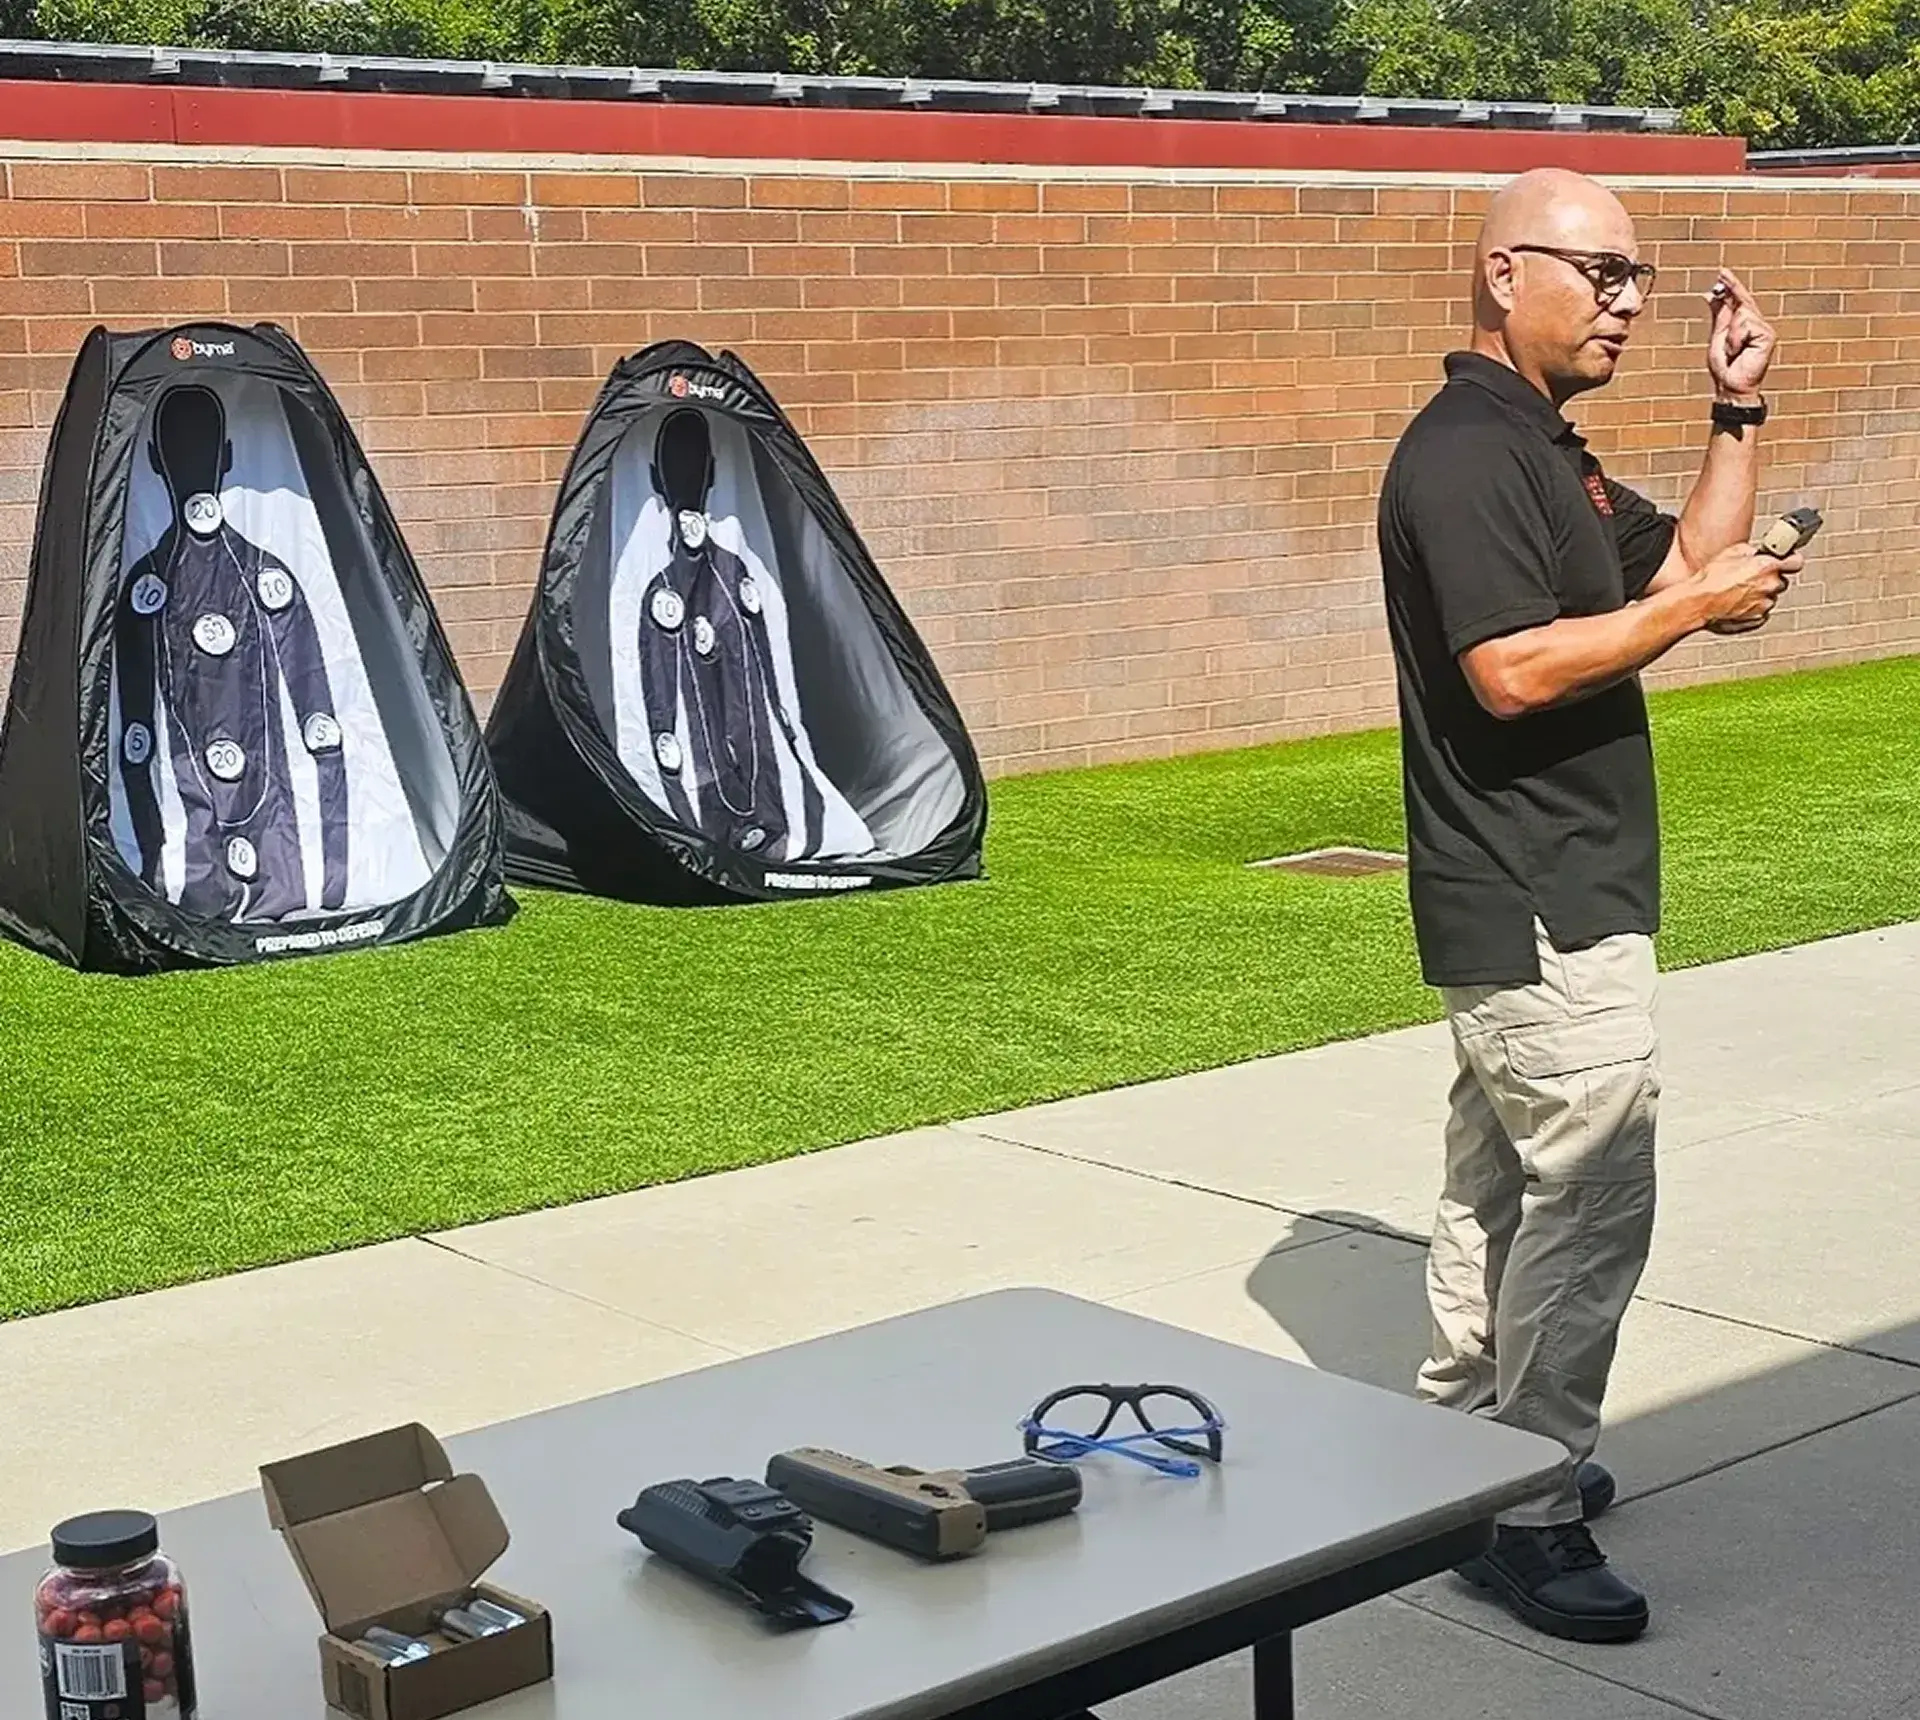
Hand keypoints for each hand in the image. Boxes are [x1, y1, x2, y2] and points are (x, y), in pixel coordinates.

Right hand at [1689, 539, 1800, 631]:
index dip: (1791, 561)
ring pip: (1769, 598)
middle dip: (1769, 580)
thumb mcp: (1730, 552)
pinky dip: (1751, 609)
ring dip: (1759, 595)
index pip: (1796, 562)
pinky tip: (1735, 604)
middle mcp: (1770, 586)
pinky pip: (1760, 613)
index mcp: (1767, 567)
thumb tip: (1756, 553)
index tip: (1787, 561)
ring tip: (1737, 593)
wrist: (1696, 604)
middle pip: (1780, 582)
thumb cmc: (1710, 579)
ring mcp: (1764, 605)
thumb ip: (1751, 551)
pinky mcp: (1757, 620)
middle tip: (1749, 579)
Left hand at [1706, 268, 1775, 401]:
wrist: (1731, 385)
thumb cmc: (1724, 366)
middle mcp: (1757, 324)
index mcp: (1745, 324)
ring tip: (1731, 350)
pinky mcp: (1768, 335)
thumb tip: (1711, 294)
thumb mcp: (1717, 336)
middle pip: (1743, 301)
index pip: (1739, 300)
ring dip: (1730, 334)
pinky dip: (1736, 339)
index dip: (1732, 286)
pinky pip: (1746, 325)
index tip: (1722, 272)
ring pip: (1742, 313)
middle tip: (1722, 272)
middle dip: (1732, 288)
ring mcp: (1764, 329)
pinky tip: (1738, 351)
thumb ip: (1719, 315)